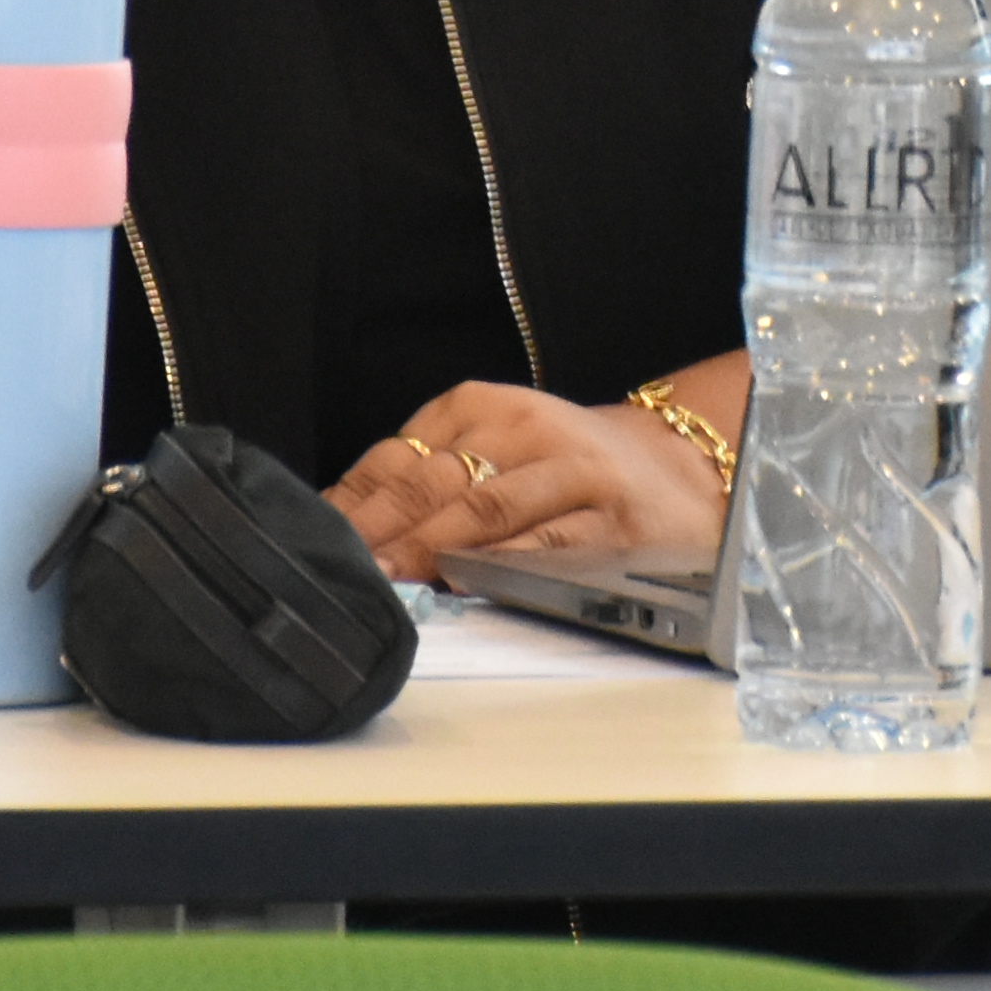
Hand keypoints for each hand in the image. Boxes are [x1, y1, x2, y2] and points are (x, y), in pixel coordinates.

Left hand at [321, 366, 742, 582]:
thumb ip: (428, 477)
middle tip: (342, 565)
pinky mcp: (610, 522)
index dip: (352, 500)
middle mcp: (528, 430)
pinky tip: (464, 584)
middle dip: (380, 528)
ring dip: (428, 547)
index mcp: (487, 405)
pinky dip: (500, 566)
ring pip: (486, 509)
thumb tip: (343, 525)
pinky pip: (545, 545)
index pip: (401, 454)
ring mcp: (571, 473)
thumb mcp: (496, 445)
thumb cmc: (565, 464)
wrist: (674, 468)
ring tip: (388, 577)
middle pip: (436, 480)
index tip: (315, 538)